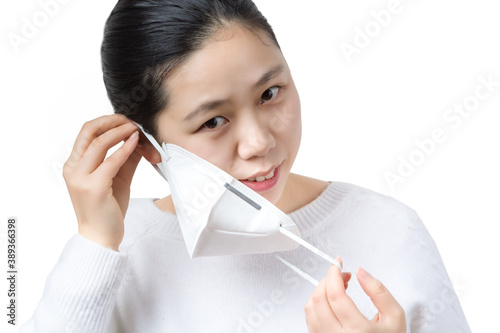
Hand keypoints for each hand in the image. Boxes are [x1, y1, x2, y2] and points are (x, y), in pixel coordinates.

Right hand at [63, 114, 159, 250]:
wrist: (101, 238)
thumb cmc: (108, 209)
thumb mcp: (118, 178)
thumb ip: (125, 158)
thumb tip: (138, 137)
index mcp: (74, 165)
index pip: (86, 132)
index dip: (107, 121)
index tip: (126, 119)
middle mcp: (73, 168)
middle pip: (89, 131)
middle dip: (112, 121)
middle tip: (131, 120)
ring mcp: (81, 178)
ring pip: (99, 142)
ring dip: (120, 131)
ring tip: (135, 128)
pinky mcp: (93, 187)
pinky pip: (111, 161)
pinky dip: (125, 148)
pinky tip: (136, 142)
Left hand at [305, 257, 405, 332]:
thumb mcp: (395, 316)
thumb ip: (379, 291)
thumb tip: (361, 272)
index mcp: (359, 330)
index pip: (336, 295)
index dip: (334, 273)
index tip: (338, 263)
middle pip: (319, 300)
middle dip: (327, 280)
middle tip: (340, 275)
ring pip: (310, 309)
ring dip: (319, 291)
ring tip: (335, 287)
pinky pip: (310, 320)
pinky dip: (316, 305)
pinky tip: (329, 301)